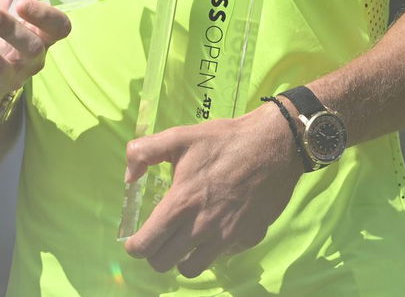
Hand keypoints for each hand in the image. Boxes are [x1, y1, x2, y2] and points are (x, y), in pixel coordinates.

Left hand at [122, 103, 304, 276]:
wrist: (275, 145)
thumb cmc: (225, 140)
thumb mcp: (179, 136)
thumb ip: (143, 152)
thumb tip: (129, 177)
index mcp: (181, 203)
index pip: (147, 245)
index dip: (135, 246)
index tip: (135, 239)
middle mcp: (202, 227)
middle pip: (163, 263)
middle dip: (155, 253)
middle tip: (158, 238)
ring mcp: (227, 237)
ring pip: (191, 268)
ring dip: (181, 258)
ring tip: (182, 240)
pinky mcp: (248, 239)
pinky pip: (222, 256)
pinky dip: (213, 248)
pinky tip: (214, 228)